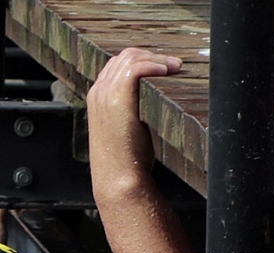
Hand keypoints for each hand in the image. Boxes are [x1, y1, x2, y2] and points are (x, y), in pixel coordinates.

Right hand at [87, 48, 181, 199]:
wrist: (118, 176)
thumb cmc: (126, 159)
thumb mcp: (126, 128)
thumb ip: (132, 109)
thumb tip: (154, 99)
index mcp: (97, 97)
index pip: (118, 64)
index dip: (143, 60)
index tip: (164, 69)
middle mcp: (98, 92)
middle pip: (125, 56)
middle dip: (153, 56)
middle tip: (175, 66)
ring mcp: (105, 93)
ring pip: (131, 57)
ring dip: (157, 58)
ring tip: (176, 68)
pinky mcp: (117, 97)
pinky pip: (136, 67)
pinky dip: (153, 64)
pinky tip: (167, 72)